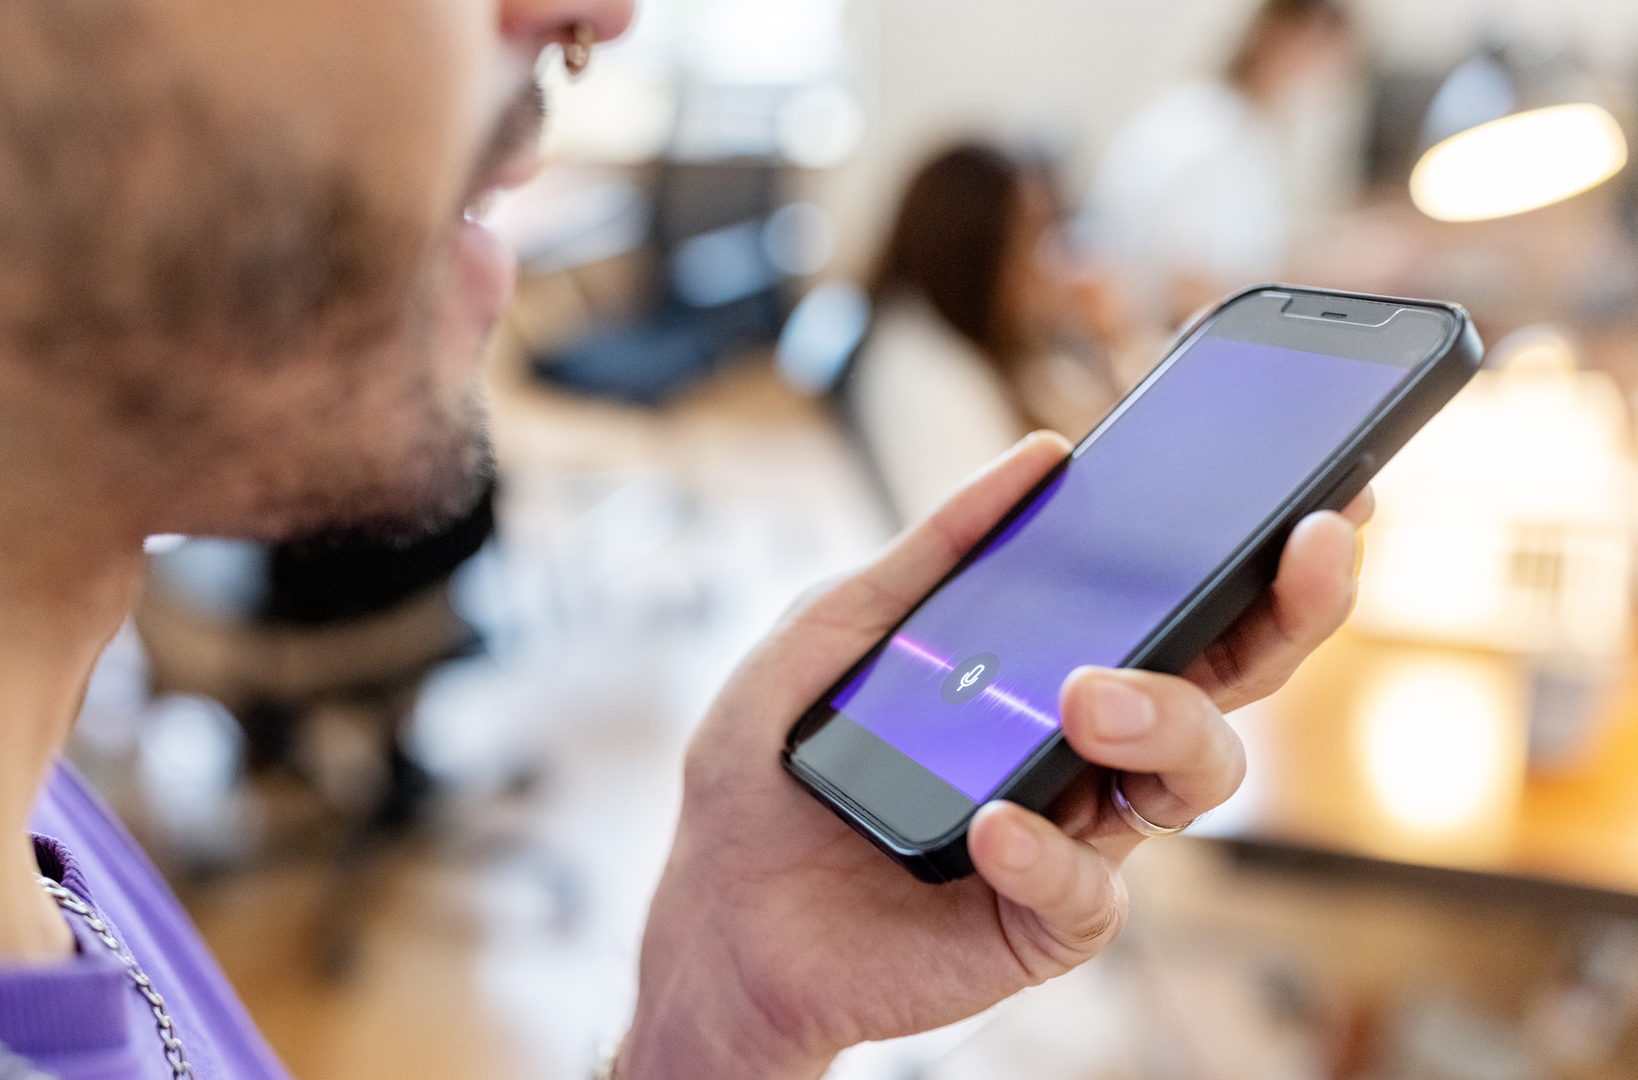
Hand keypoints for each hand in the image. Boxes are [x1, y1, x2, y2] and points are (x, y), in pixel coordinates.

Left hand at [618, 431, 1369, 1079]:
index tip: (1329, 484)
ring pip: (1195, 778)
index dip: (1266, 554)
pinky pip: (1090, 893)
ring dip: (1166, 719)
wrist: (715, 912)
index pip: (1185, 608)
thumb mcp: (832, 632)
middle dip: (1289, 609)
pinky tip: (994, 825)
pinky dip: (1047, 854)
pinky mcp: (1041, 925)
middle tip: (1306, 541)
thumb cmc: (773, 768)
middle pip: (1229, 682)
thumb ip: (930, 553)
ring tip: (1087, 696)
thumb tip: (1042, 453)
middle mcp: (1087, 750)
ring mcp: (1074, 835)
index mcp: (1056, 670)